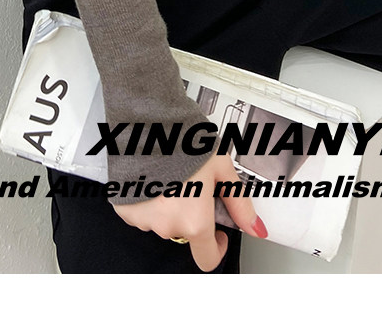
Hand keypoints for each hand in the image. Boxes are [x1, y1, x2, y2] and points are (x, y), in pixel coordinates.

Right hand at [112, 152, 267, 271]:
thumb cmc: (184, 141)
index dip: (216, 247)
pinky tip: (152, 177)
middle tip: (192, 184)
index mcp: (195, 221)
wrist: (147, 123)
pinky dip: (148, 201)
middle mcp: (168, 226)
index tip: (218, 233)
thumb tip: (256, 227)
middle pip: (185, 232)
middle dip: (191, 213)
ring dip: (168, 206)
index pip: (207, 258)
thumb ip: (239, 202)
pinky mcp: (125, 210)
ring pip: (163, 221)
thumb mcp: (221, 168)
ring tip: (169, 175)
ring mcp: (144, 220)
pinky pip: (142, 213)